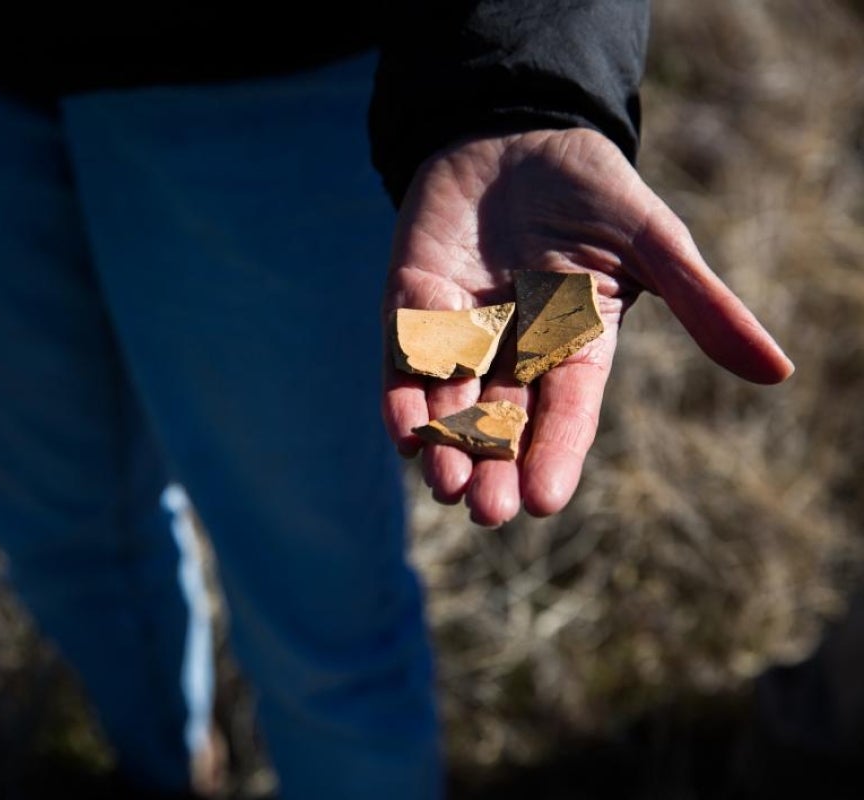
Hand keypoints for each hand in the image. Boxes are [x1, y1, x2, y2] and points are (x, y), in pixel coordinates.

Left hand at [382, 128, 792, 526]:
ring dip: (446, 443)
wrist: (517, 129)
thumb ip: (703, 304)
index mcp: (573, 346)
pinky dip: (402, 391)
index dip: (555, 455)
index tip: (544, 501)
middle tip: (488, 510)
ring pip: (449, 401)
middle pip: (501, 422)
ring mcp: (460, 329)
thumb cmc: (593, 187)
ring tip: (446, 483)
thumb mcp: (653, 242)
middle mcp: (512, 350)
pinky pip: (404, 356)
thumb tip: (778, 371)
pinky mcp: (414, 301)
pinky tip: (404, 430)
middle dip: (494, 466)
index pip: (565, 413)